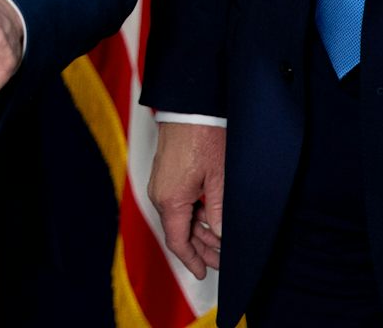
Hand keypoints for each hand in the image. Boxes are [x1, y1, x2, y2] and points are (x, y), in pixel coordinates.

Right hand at [149, 121, 225, 278]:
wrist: (190, 109)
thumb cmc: (203, 139)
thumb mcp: (218, 180)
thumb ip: (217, 212)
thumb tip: (218, 236)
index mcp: (170, 200)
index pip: (177, 241)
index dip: (191, 260)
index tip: (202, 273)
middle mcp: (160, 194)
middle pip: (179, 231)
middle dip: (200, 248)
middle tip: (221, 261)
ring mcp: (162, 184)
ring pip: (180, 217)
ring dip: (199, 231)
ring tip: (220, 243)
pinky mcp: (166, 174)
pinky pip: (178, 203)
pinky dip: (194, 215)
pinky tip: (211, 219)